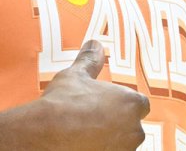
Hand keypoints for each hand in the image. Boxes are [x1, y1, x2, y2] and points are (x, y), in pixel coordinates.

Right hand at [36, 40, 150, 149]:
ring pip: (122, 145)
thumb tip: (95, 45)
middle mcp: (134, 130)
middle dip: (116, 125)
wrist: (46, 135)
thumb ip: (91, 60)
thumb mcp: (76, 75)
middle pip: (132, 127)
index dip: (122, 106)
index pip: (139, 105)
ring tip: (84, 136)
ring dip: (109, 141)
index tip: (105, 107)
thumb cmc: (62, 104)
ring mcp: (124, 150)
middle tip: (90, 122)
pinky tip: (82, 146)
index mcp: (131, 103)